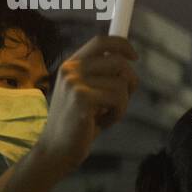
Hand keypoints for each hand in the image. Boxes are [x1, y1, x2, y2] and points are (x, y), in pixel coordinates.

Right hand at [36, 35, 138, 173]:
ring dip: (122, 104)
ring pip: (122, 84)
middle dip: (131, 82)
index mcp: (71, 65)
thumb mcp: (87, 92)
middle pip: (119, 62)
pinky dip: (118, 114)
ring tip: (105, 115)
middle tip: (122, 100)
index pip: (101, 41)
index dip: (122, 45)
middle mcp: (71, 69)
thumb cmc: (77, 122)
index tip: (134, 58)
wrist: (57, 149)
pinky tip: (101, 123)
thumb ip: (101, 76)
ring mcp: (74, 82)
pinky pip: (119, 99)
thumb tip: (128, 61)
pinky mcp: (82, 98)